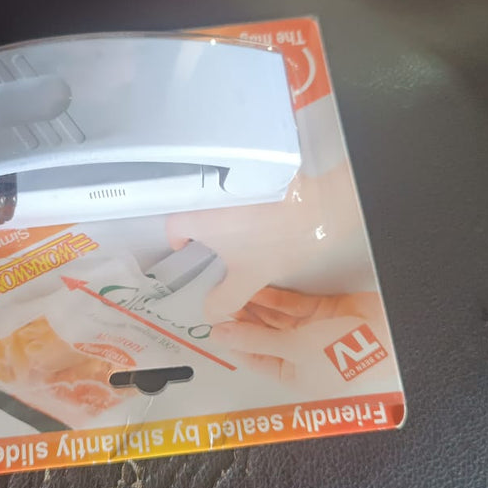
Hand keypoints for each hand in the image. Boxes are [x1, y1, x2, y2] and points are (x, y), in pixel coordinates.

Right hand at [166, 163, 362, 322]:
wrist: (315, 207)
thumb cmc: (274, 242)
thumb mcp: (247, 279)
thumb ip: (223, 300)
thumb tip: (208, 312)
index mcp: (198, 217)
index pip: (172, 226)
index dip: (179, 239)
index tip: (189, 248)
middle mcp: (207, 194)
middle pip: (192, 210)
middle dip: (199, 227)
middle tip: (214, 245)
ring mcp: (229, 181)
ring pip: (213, 199)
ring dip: (219, 214)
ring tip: (237, 232)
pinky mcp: (251, 174)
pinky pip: (233, 190)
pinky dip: (238, 203)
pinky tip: (256, 216)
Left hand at [212, 287, 388, 389]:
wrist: (387, 331)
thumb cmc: (345, 353)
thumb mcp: (293, 349)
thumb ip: (254, 340)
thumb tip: (219, 337)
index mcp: (295, 376)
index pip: (255, 359)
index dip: (234, 342)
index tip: (213, 323)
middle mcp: (301, 355)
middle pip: (264, 336)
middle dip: (242, 320)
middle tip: (217, 301)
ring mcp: (312, 332)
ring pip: (276, 318)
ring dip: (255, 306)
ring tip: (230, 290)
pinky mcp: (322, 311)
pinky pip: (291, 304)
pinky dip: (273, 296)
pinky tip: (253, 288)